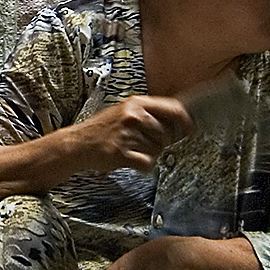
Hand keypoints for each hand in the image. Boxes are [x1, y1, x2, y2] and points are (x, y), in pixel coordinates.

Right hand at [62, 94, 193, 176]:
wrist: (78, 144)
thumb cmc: (103, 129)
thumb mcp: (125, 111)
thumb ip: (149, 112)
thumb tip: (180, 117)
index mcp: (137, 103)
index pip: (174, 109)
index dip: (186, 121)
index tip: (190, 130)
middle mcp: (134, 116)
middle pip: (168, 133)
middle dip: (163, 142)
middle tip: (148, 143)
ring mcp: (128, 134)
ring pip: (158, 150)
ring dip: (150, 154)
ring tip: (134, 150)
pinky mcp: (122, 153)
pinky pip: (147, 163)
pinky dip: (143, 166)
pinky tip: (132, 160)